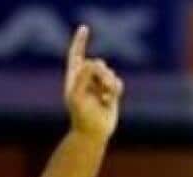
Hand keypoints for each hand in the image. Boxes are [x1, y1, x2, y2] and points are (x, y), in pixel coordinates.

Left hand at [64, 25, 122, 140]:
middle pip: (97, 63)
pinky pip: (118, 82)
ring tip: (104, 97)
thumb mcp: (77, 95)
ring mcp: (98, 85)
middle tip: (101, 87)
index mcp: (74, 78)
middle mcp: (85, 79)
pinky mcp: (110, 92)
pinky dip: (115, 90)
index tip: (84, 28)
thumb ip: (83, 76)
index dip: (80, 41)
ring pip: (109, 72)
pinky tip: (108, 101)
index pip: (76, 55)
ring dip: (108, 83)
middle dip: (101, 74)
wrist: (92, 132)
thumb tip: (92, 62)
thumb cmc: (81, 115)